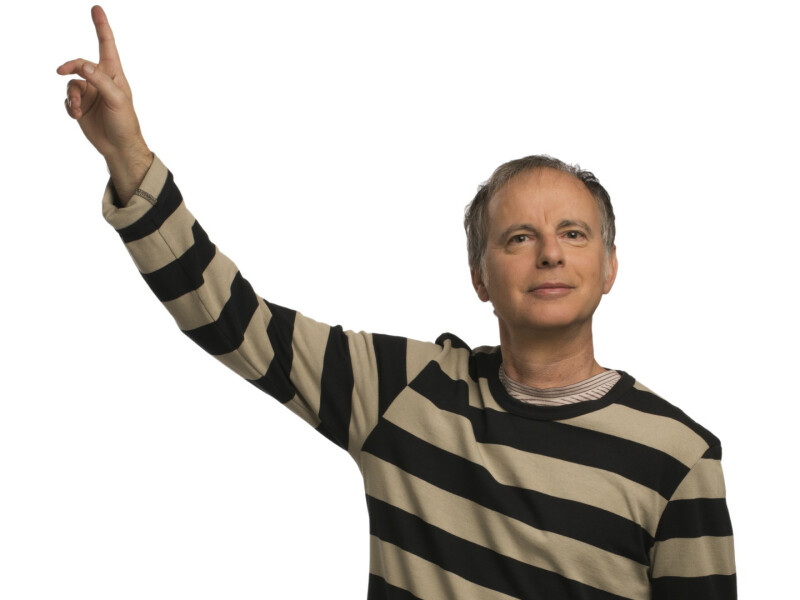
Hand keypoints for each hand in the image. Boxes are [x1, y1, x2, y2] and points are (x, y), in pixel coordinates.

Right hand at [57, 5, 151, 198]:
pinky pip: (68, 99)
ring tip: (78, 109)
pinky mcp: (81, 106)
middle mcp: (100, 80)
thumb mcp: (116, 99)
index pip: (107, 45)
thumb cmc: (125, 122)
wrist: (118, 147)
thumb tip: (82, 65)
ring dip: (71, 96)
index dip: (101, 27)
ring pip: (71, 83)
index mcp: (114, 74)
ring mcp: (90, 93)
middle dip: (71, 67)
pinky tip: (76, 115)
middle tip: (61, 71)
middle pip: (79, 64)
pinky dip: (69, 105)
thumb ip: (100, 80)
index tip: (97, 9)